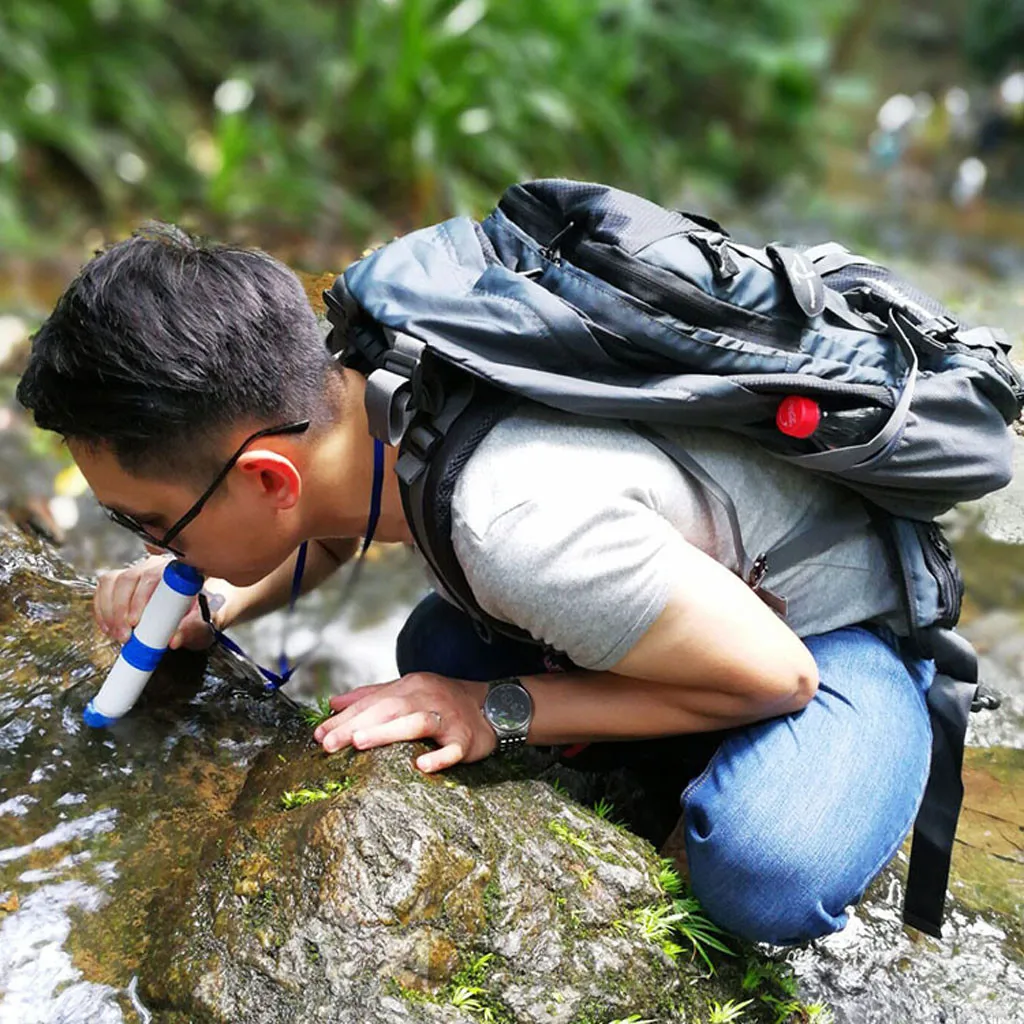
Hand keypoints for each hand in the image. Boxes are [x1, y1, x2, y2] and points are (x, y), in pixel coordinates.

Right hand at [93, 555, 222, 650]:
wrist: (200, 610)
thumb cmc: (201, 614)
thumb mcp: (204, 625)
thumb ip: (193, 630)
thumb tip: (174, 640)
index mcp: (178, 572)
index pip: (154, 576)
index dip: (140, 598)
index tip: (135, 621)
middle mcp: (155, 567)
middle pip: (129, 579)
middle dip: (121, 610)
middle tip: (125, 636)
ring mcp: (137, 572)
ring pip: (112, 582)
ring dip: (110, 611)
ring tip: (117, 635)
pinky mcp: (122, 582)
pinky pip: (104, 589)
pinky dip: (102, 610)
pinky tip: (109, 628)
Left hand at [312, 672, 496, 772]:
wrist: (493, 706)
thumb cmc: (443, 701)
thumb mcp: (407, 691)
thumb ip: (370, 696)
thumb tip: (333, 703)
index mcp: (410, 686)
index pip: (372, 701)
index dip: (345, 718)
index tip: (318, 734)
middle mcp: (426, 697)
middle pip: (388, 709)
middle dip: (357, 725)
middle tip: (328, 743)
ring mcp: (447, 717)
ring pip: (416, 723)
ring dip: (388, 732)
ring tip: (360, 743)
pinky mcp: (466, 738)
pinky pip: (452, 748)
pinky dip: (439, 757)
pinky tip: (423, 766)